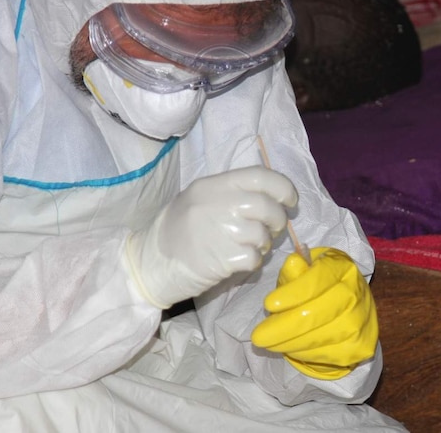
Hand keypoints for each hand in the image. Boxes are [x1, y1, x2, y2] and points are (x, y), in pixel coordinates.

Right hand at [125, 166, 297, 308]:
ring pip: (263, 233)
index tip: (290, 200)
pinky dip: (253, 261)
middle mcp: (217, 203)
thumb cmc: (179, 231)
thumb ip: (232, 194)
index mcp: (212, 185)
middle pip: (266, 205)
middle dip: (278, 219)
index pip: (259, 176)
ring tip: (249, 246)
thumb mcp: (200, 199)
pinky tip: (239, 260)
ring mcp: (220, 230)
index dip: (283, 187)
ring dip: (264, 243)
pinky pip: (254, 257)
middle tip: (273, 229)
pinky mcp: (223, 258)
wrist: (150, 263)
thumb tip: (273, 199)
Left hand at [251, 247, 377, 379]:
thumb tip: (293, 264)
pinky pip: (327, 354)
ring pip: (321, 337)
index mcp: (342, 268)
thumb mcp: (305, 271)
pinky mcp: (359, 346)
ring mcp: (361, 321)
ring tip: (269, 343)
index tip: (267, 304)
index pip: (318, 280)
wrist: (349, 308)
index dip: (292, 294)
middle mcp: (357, 293)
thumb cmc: (320, 286)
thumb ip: (296, 270)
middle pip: (318, 313)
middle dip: (284, 327)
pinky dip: (302, 353)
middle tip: (258, 337)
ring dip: (289, 343)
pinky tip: (289, 347)